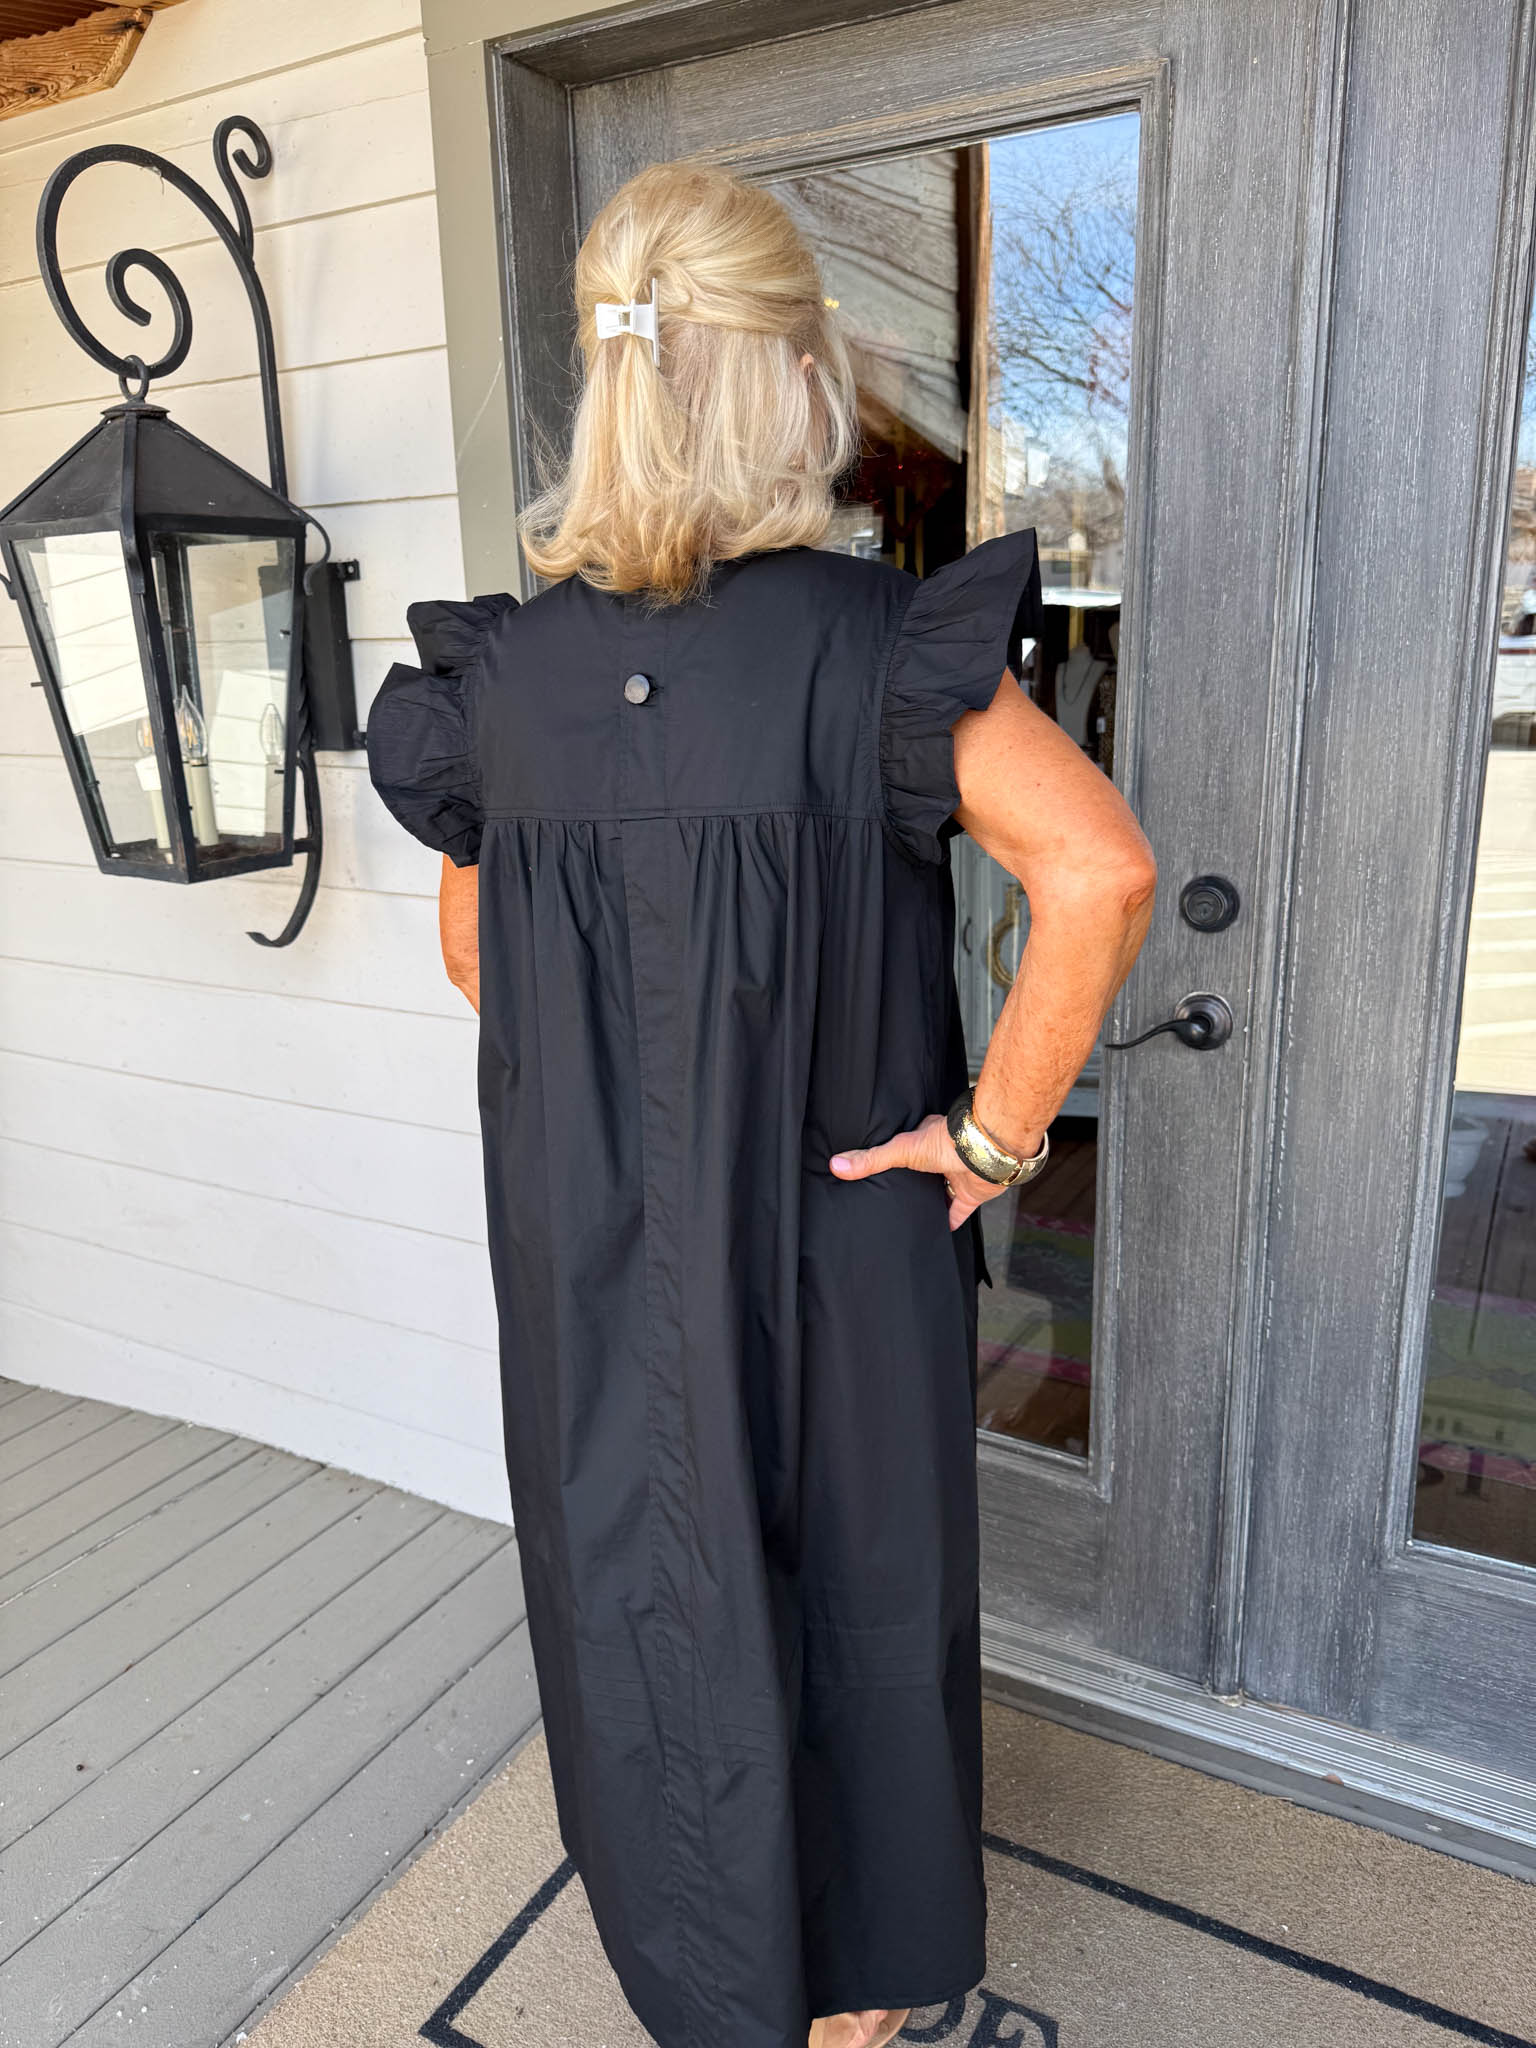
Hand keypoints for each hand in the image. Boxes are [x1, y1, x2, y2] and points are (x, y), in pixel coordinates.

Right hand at [829, 1113, 1012, 1230]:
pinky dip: (950, 1221)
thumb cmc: (945, 1141)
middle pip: (924, 1172)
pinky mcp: (971, 1194)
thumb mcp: (900, 1149)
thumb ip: (871, 1160)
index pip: (907, 1148)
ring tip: (910, 1216)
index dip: (896, 1157)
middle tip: (894, 1198)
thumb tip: (836, 1165)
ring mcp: (957, 1176)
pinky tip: (938, 1232)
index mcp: (926, 1139)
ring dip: (931, 1202)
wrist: (985, 1151)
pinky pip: (959, 1212)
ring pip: (942, 1192)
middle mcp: (942, 1157)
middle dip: (913, 1184)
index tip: (883, 1170)